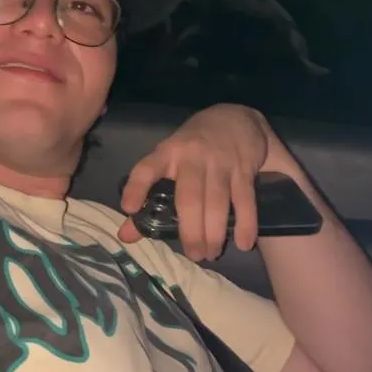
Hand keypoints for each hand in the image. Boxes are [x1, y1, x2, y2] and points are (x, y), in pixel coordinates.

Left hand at [118, 104, 270, 260]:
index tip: (128, 208)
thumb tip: (125, 235)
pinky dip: (246, 224)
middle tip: (193, 255)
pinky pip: (245, 200)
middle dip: (190, 230)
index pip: (146, 168)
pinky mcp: (244, 168)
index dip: (136, 187)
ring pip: (216, 201)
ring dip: (215, 232)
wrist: (235, 117)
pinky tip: (243, 243)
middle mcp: (192, 157)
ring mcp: (220, 162)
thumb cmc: (193, 147)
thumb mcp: (168, 160)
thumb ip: (146, 196)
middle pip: (188, 198)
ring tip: (211, 253)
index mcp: (167, 153)